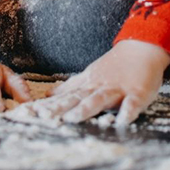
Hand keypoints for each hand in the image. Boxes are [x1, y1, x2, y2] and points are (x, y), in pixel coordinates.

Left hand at [28, 40, 169, 126]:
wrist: (140, 48)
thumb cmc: (114, 66)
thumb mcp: (89, 75)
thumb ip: (70, 87)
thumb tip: (48, 94)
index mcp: (87, 85)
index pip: (63, 97)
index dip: (47, 105)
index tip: (29, 113)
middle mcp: (98, 87)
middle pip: (77, 98)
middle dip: (60, 108)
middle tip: (43, 117)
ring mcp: (117, 90)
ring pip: (99, 99)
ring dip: (86, 108)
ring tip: (72, 118)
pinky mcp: (137, 93)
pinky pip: (132, 103)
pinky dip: (127, 112)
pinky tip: (122, 121)